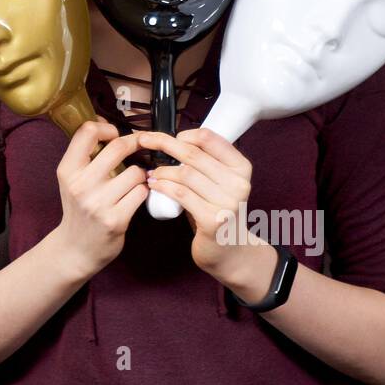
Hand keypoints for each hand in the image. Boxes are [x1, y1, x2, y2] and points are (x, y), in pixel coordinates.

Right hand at [53, 121, 149, 279]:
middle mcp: (80, 184)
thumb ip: (85, 153)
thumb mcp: (71, 178)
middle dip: (135, 143)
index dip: (107, 127)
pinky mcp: (116, 219)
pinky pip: (141, 193)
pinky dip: (142, 192)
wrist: (75, 249)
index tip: (114, 134)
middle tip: (140, 147)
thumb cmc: (78, 208)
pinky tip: (134, 197)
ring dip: (140, 174)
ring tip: (133, 182)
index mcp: (67, 170)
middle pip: (118, 147)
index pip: (88, 131)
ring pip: (136, 172)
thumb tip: (102, 121)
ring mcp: (99, 203)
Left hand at [139, 129, 264, 284]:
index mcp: (241, 167)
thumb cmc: (216, 211)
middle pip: (193, 154)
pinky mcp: (213, 220)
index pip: (209, 138)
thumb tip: (173, 139)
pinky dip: (163, 186)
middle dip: (164, 144)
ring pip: (184, 174)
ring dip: (161, 171)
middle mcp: (238, 183)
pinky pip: (181, 194)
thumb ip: (205, 162)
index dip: (183, 133)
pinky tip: (154, 185)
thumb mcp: (219, 182)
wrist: (230, 251)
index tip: (165, 135)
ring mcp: (227, 202)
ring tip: (151, 173)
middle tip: (144, 141)